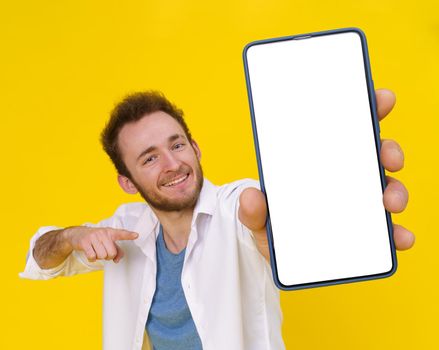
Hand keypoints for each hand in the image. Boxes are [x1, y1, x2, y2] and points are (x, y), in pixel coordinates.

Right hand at [64, 226, 138, 262]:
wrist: (77, 234)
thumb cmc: (96, 239)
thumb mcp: (107, 241)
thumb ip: (116, 250)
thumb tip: (117, 260)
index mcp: (110, 232)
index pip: (121, 233)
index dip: (129, 235)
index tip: (136, 235)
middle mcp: (103, 233)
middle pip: (111, 253)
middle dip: (108, 256)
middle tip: (103, 251)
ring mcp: (93, 237)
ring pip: (102, 256)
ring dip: (99, 257)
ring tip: (96, 251)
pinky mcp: (85, 242)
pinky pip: (92, 257)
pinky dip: (92, 258)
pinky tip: (90, 253)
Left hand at [239, 88, 414, 261]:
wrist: (277, 256)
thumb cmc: (271, 224)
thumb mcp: (257, 215)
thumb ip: (250, 209)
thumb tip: (251, 197)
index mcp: (318, 161)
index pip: (344, 128)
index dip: (366, 108)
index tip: (381, 98)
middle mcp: (343, 176)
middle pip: (373, 154)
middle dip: (387, 150)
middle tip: (388, 158)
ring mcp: (357, 202)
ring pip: (386, 187)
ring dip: (396, 191)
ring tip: (390, 202)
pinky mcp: (366, 231)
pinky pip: (388, 229)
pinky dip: (397, 232)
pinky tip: (399, 238)